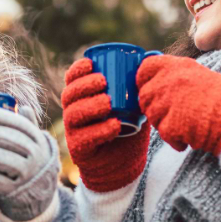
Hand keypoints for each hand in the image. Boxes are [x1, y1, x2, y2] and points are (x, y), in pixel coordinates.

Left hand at [0, 104, 58, 221]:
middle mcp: (36, 156)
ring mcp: (26, 175)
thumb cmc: (28, 159)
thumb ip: (27, 125)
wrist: (37, 192)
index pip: (19, 125)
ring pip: (0, 159)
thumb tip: (23, 107)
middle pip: (8, 141)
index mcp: (38, 140)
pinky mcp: (13, 191)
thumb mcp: (33, 142)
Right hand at [61, 58, 149, 191]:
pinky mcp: (80, 150)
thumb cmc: (128, 129)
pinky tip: (114, 125)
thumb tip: (152, 57)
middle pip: (69, 95)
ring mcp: (74, 132)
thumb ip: (138, 86)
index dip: (77, 70)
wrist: (125, 164)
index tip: (91, 63)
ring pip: (73, 115)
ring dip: (90, 106)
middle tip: (103, 82)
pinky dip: (100, 130)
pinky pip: (84, 138)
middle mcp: (74, 113)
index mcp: (82, 98)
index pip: (72, 80)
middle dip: (84, 85)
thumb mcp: (134, 105)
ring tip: (108, 103)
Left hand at [136, 55, 220, 154]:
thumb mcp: (200, 76)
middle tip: (172, 115)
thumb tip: (156, 82)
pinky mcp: (170, 123)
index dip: (143, 80)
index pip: (145, 67)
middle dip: (154, 107)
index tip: (148, 88)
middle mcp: (170, 80)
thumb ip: (176, 76)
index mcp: (178, 66)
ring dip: (164, 124)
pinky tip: (190, 137)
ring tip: (186, 125)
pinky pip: (163, 133)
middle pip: (144, 95)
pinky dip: (175, 140)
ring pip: (152, 116)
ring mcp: (168, 102)